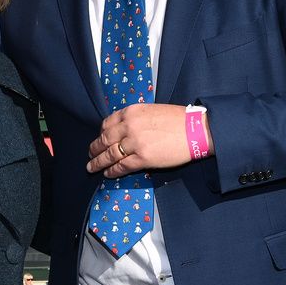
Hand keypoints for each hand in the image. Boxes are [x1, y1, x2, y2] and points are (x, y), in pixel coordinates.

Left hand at [86, 104, 212, 177]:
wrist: (196, 129)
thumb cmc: (178, 119)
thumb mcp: (151, 110)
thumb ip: (136, 118)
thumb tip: (125, 130)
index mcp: (131, 111)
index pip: (107, 123)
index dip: (101, 133)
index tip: (99, 138)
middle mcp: (129, 126)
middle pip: (105, 139)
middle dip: (94, 149)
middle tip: (90, 154)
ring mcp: (135, 143)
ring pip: (109, 154)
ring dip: (98, 162)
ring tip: (92, 167)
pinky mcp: (142, 158)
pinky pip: (121, 166)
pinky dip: (112, 171)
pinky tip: (107, 173)